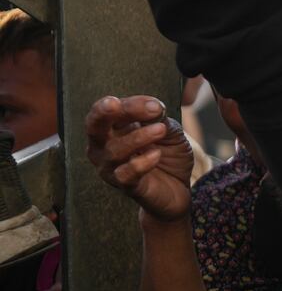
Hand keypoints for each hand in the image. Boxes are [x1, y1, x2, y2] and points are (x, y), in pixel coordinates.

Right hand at [84, 95, 193, 220]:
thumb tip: (153, 106)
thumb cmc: (167, 154)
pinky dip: (141, 163)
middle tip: (115, 104)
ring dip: (138, 137)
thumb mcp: (168, 130)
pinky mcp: (125, 186)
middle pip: (93, 126)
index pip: (111, 110)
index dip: (131, 104)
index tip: (156, 106)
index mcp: (112, 128)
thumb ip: (158, 117)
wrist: (179, 186)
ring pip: (113, 151)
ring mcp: (111, 167)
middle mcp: (104, 146)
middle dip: (102, 113)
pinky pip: (125, 174)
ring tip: (160, 131)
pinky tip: (156, 154)